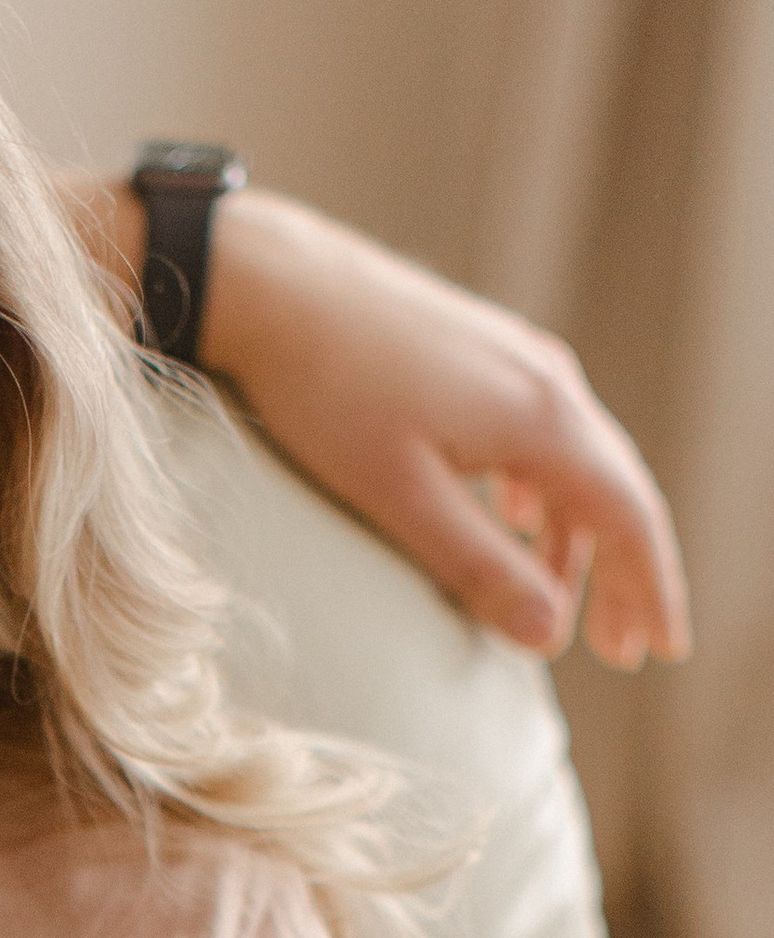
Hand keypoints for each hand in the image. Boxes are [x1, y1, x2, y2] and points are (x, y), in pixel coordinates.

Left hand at [200, 188, 687, 666]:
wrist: (278, 286)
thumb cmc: (326, 389)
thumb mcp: (400, 496)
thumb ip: (477, 565)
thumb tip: (547, 633)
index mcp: (541, 419)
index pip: (629, 518)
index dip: (651, 590)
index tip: (659, 651)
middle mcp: (548, 383)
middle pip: (615, 491)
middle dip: (624, 576)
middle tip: (623, 650)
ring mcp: (518, 362)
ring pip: (576, 465)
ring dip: (578, 540)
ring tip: (562, 604)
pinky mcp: (482, 356)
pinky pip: (539, 437)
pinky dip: (543, 497)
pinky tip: (518, 524)